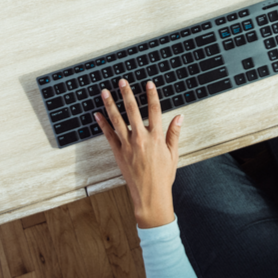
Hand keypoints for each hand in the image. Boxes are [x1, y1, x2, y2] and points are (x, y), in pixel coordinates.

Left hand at [95, 79, 182, 227]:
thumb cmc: (163, 176)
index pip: (154, 111)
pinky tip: (97, 114)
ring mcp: (128, 145)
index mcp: (156, 138)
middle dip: (127, 94)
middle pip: (133, 111)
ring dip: (110, 104)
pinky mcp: (118, 153)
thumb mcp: (173, 154)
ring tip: (105, 92)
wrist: (150, 196)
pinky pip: (109, 135)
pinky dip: (102, 124)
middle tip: (122, 82)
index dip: (152, 95)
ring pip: (117, 120)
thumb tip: (179, 117)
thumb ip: (174, 134)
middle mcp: (141, 139)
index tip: (148, 84)